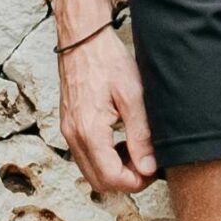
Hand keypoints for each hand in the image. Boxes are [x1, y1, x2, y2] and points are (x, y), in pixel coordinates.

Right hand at [58, 27, 156, 194]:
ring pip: (90, 171)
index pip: (111, 178)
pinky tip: (120, 141)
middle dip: (125, 180)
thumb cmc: (107, 61)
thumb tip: (148, 168)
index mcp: (89, 131)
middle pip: (98, 182)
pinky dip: (103, 158)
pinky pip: (84, 155)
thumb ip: (140, 136)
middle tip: (146, 164)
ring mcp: (68, 131)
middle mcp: (73, 136)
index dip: (136, 182)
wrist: (82, 38)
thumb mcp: (132, 96)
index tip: (153, 170)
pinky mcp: (68, 125)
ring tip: (136, 150)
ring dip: (114, 170)